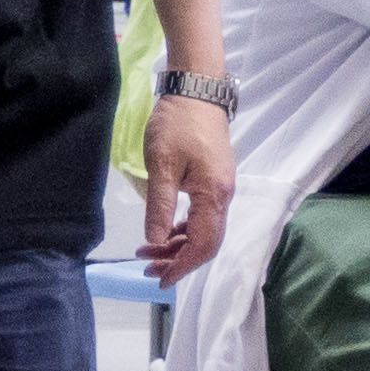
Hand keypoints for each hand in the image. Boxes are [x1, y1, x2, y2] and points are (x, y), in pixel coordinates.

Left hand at [139, 90, 236, 276]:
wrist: (196, 92)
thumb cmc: (177, 125)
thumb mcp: (162, 165)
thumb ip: (160, 206)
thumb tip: (155, 239)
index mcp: (214, 195)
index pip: (202, 244)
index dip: (181, 266)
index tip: (159, 279)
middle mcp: (224, 196)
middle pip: (206, 242)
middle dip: (177, 259)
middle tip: (146, 266)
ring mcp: (221, 189)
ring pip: (203, 230)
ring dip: (177, 245)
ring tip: (147, 250)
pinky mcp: (214, 181)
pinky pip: (202, 216)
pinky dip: (183, 229)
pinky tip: (164, 232)